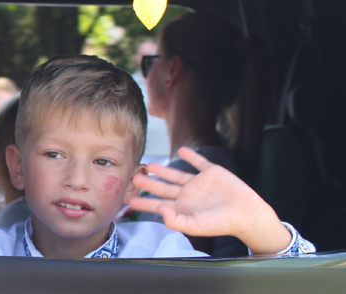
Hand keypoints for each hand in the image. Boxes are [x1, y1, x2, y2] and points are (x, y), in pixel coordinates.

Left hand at [130, 147, 291, 253]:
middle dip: (148, 184)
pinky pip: (198, 162)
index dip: (144, 202)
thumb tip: (160, 211)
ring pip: (176, 174)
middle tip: (133, 177)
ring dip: (163, 169)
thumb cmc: (221, 223)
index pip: (158, 204)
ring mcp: (199, 183)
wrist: (246, 214)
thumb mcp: (196, 225)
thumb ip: (176, 220)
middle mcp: (188, 194)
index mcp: (183, 207)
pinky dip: (190, 155)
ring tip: (150, 164)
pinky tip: (182, 150)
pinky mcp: (211, 172)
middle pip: (163, 188)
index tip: (128, 199)